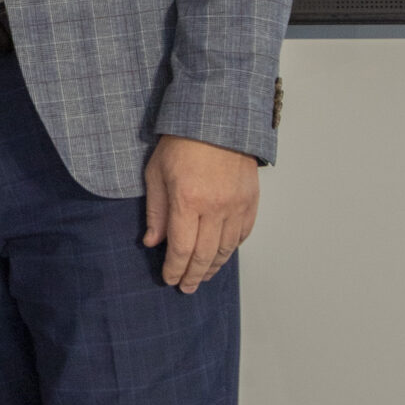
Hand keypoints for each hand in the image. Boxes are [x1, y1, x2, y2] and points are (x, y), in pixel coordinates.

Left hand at [142, 135, 258, 293]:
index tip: (169, 279)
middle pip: (205, 255)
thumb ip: (156, 211)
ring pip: (226, 248)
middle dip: (193, 275)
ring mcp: (236, 204)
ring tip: (202, 276)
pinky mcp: (251, 199)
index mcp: (187, 200)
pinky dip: (232, 248)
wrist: (217, 117)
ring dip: (214, 267)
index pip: (181, 248)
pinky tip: (222, 254)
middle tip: (186, 287)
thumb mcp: (156, 173)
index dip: (174, 269)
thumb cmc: (181, 141)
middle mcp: (215, 206)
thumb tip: (153, 242)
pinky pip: (243, 233)